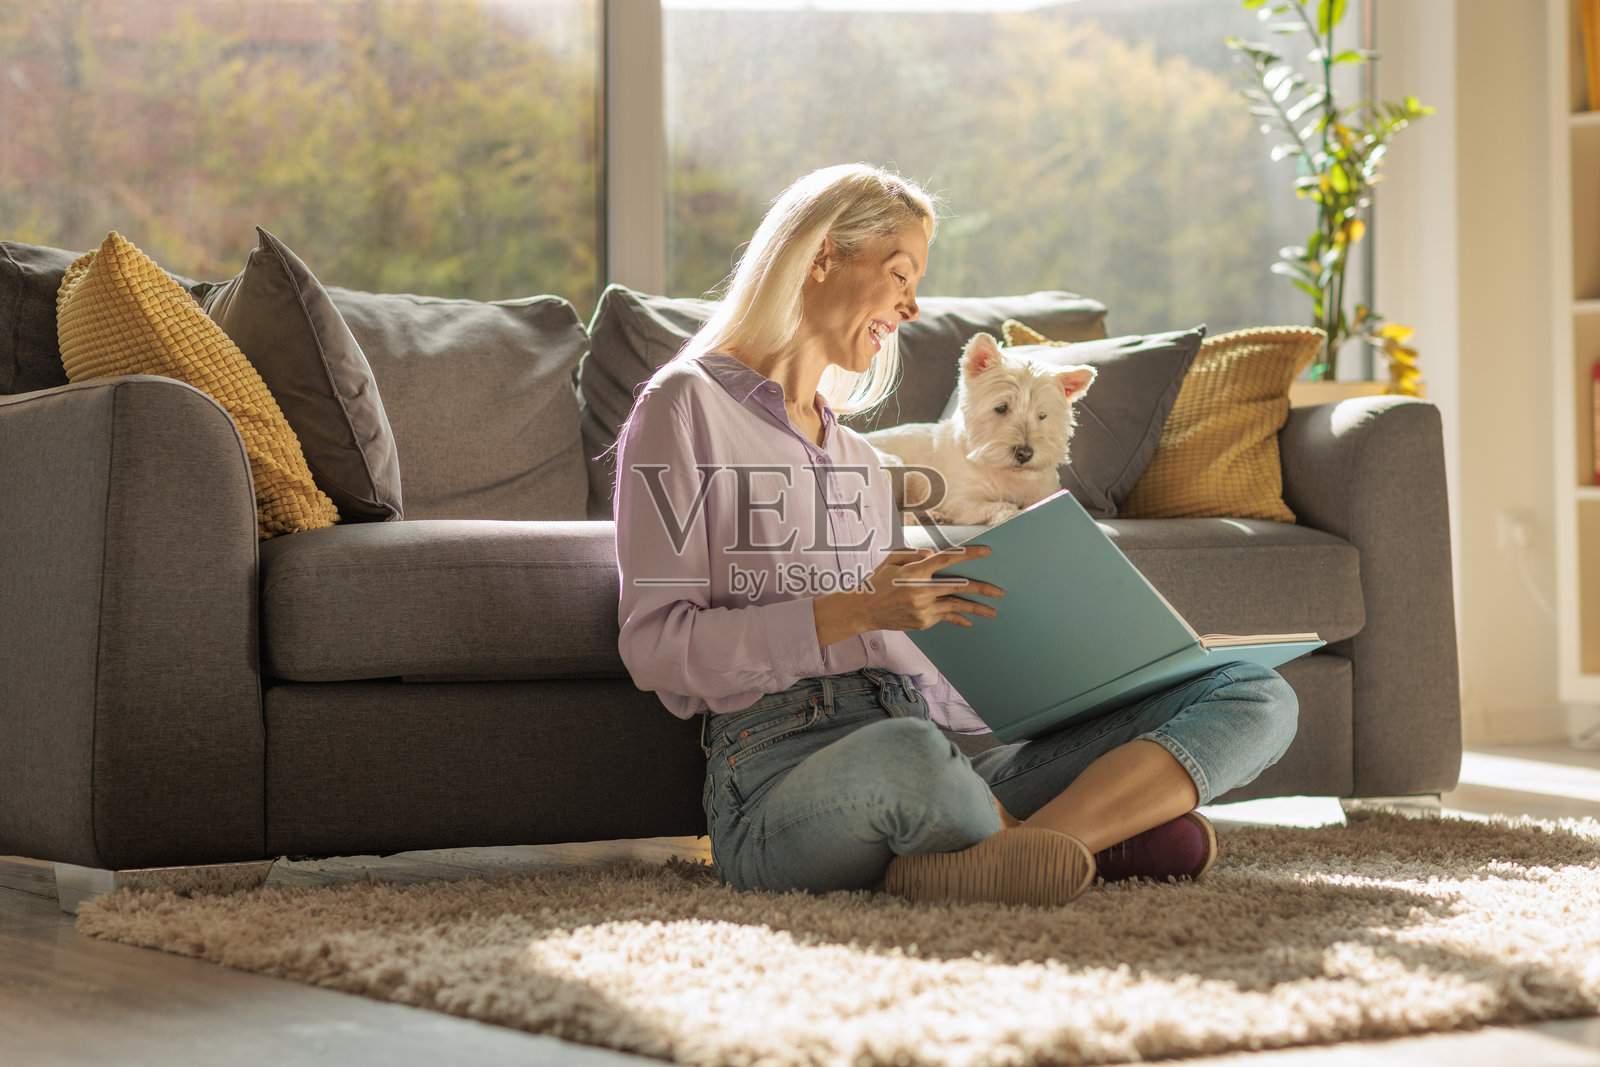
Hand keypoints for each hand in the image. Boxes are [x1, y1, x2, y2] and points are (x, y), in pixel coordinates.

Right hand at [814, 546, 1003, 645]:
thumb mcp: (891, 560)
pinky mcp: (922, 622)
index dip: (968, 554)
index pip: (946, 559)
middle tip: (999, 591)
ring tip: (992, 611)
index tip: (986, 551)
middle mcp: (921, 591)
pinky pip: (944, 618)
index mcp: (914, 572)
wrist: (863, 611)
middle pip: (958, 587)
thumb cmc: (878, 582)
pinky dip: (956, 618)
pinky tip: (968, 620)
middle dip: (981, 589)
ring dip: (975, 609)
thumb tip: (933, 556)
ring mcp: (922, 609)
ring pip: (955, 607)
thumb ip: (913, 554)